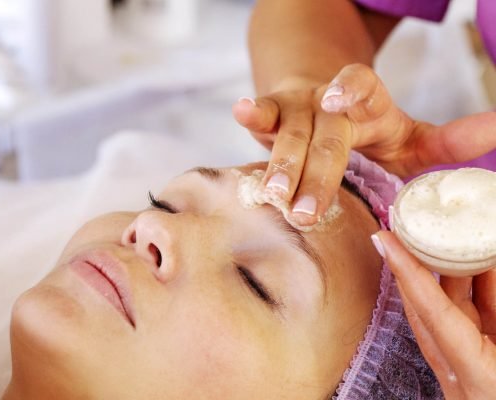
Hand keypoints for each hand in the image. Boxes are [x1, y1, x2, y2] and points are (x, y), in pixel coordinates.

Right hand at [233, 64, 495, 226]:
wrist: (323, 100)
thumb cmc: (369, 128)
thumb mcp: (409, 136)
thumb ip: (449, 139)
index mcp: (367, 100)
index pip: (360, 84)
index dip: (348, 89)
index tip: (336, 101)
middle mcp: (328, 100)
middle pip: (323, 131)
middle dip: (314, 170)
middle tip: (307, 211)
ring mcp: (298, 105)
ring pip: (288, 132)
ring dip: (280, 163)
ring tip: (274, 195)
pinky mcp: (272, 113)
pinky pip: (261, 114)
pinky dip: (251, 114)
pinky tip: (240, 110)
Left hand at [373, 231, 495, 398]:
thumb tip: (492, 270)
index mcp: (478, 377)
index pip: (432, 311)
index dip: (407, 270)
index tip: (383, 238)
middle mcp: (463, 374)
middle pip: (431, 308)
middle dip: (420, 265)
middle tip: (410, 226)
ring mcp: (469, 373)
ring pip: (451, 313)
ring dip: (451, 276)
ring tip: (447, 238)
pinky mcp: (480, 370)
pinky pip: (471, 324)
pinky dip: (474, 296)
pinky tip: (482, 272)